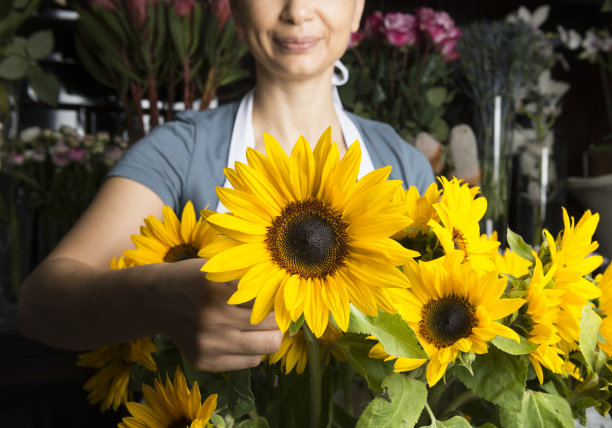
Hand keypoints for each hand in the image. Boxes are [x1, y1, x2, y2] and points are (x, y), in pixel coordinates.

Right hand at [158, 259, 283, 371]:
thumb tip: (290, 295)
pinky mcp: (204, 361)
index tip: (283, 294)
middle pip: (272, 323)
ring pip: (266, 346)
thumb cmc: (197, 278)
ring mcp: (208, 342)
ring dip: (270, 335)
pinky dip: (254, 350)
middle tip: (274, 311)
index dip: (280, 296)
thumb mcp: (221, 267)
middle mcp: (213, 317)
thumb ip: (251, 279)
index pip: (270, 298)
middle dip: (278, 317)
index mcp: (219, 287)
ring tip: (263, 326)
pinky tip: (244, 337)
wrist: (155, 299)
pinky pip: (250, 362)